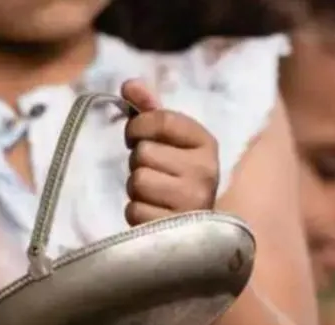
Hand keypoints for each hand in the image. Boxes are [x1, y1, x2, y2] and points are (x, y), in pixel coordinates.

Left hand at [121, 79, 219, 224]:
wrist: (196, 230)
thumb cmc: (177, 178)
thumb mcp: (169, 142)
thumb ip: (150, 111)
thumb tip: (128, 84)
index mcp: (206, 144)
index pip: (160, 119)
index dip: (138, 127)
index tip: (136, 137)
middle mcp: (205, 171)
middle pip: (143, 153)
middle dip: (139, 163)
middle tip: (155, 174)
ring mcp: (192, 201)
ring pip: (137, 181)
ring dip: (137, 189)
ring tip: (155, 195)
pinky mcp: (175, 228)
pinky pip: (135, 210)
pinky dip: (137, 213)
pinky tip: (154, 215)